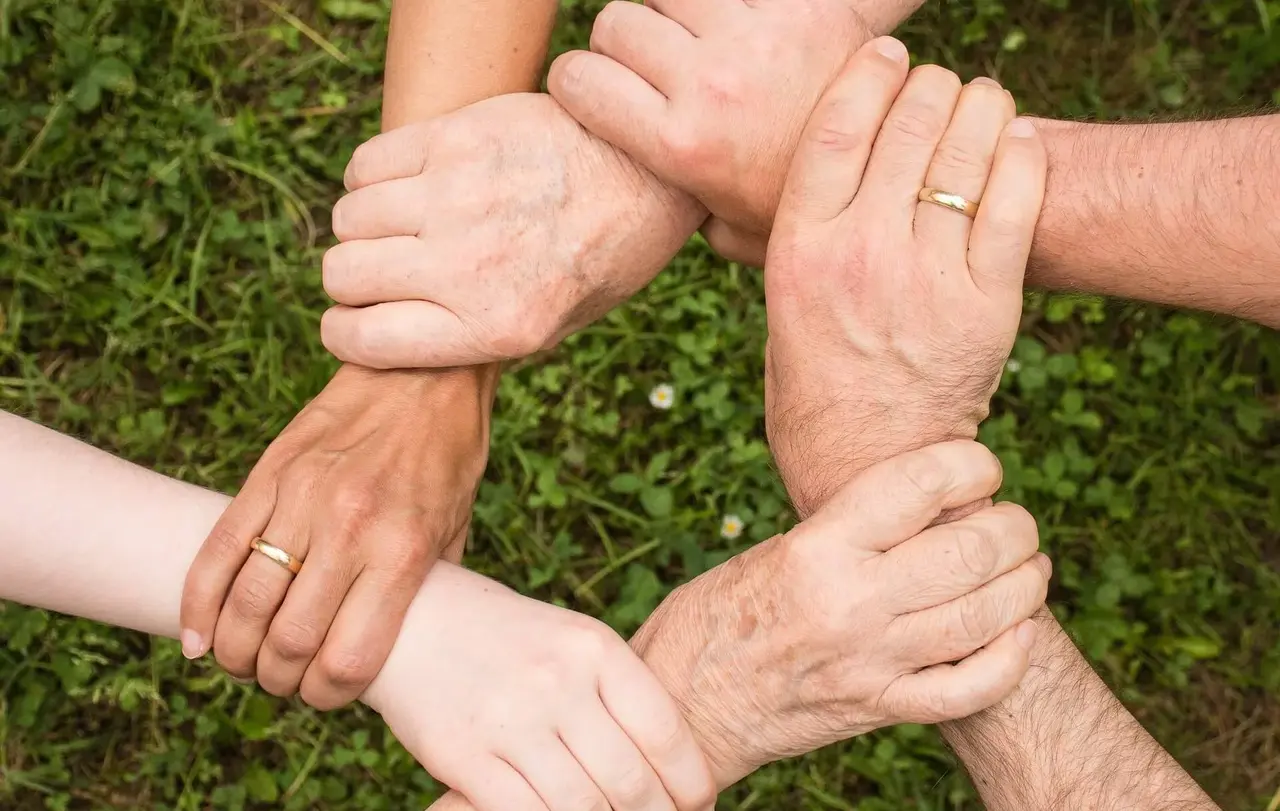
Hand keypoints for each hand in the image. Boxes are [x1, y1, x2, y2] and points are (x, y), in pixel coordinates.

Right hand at [180, 364, 493, 707]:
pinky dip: (198, 604)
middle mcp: (349, 529)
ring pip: (245, 603)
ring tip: (243, 661)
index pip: (348, 659)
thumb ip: (424, 589)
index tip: (325, 695)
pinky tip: (198, 637)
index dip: (328, 695)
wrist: (421, 372)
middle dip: (278, 680)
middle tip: (282, 681)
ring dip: (236, 651)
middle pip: (288, 642)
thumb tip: (399, 647)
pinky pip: (217, 551)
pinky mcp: (268, 474)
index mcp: (402, 551)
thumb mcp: (456, 529)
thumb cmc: (447, 456)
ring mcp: (302, 499)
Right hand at [319, 92, 703, 367]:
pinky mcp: (456, 138)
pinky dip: (370, 179)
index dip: (346, 333)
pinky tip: (407, 185)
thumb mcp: (555, 326)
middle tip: (384, 271)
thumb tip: (393, 339)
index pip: (362, 340)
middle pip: (343, 275)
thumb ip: (475, 338)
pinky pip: (366, 164)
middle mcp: (470, 266)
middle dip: (352, 280)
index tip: (354, 322)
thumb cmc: (602, 255)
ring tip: (401, 225)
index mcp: (496, 327)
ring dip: (363, 227)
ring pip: (348, 218)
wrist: (649, 171)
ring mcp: (459, 197)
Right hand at [362, 564, 715, 810]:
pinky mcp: (464, 757)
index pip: (665, 733)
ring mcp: (509, 721)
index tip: (698, 804)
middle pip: (630, 781)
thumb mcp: (572, 642)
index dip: (692, 783)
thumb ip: (617, 694)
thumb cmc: (508, 639)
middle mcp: (556, 682)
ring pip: (583, 808)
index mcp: (594, 648)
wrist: (411, 621)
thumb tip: (672, 767)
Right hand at [421, 441, 1046, 809]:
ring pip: (984, 616)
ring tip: (1031, 567)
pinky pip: (968, 688)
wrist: (682, 708)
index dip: (970, 464)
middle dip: (1013, 528)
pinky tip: (1019, 634)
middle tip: (1017, 521)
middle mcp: (851, 603)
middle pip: (969, 550)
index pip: (919, 485)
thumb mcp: (771, 553)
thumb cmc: (712, 618)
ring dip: (1025, 585)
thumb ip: (844, 533)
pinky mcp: (878, 709)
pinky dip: (1009, 660)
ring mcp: (871, 662)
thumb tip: (924, 505)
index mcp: (816, 549)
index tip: (981, 465)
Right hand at [548, 0, 924, 263]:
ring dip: (670, 11)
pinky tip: (736, 26)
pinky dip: (718, 3)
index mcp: (680, 144)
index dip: (577, 81)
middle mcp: (707, 85)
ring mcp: (749, 38)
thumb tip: (654, 210)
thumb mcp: (734, 229)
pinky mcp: (793, 7)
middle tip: (652, 68)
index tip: (594, 90)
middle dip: (623, 44)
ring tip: (694, 41)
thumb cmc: (806, 210)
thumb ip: (684, 212)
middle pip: (616, 23)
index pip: (578, 79)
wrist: (895, 173)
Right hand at [761, 42, 1046, 515]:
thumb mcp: (778, 307)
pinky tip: (1018, 140)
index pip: (836, 127)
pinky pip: (1016, 202)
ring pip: (965, 152)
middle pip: (907, 125)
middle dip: (929, 86)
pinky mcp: (987, 304)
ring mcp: (927, 278)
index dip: (868, 74)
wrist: (869, 467)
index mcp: (799, 250)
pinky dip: (1022, 156)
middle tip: (939, 84)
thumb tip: (787, 177)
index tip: (887, 54)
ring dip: (980, 107)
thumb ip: (786, 240)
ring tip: (982, 101)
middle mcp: (861, 254)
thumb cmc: (814, 387)